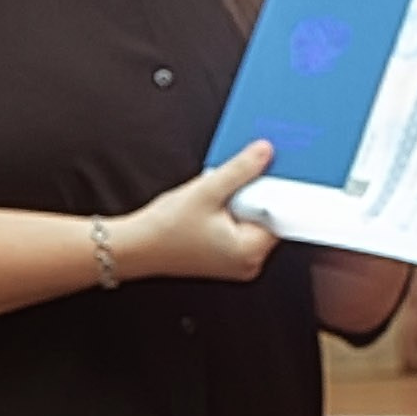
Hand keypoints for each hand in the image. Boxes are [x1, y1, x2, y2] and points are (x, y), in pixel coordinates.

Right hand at [118, 140, 276, 283]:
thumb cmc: (165, 229)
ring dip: (241, 203)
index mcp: (251, 252)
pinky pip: (240, 230)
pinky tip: (214, 205)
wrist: (135, 248)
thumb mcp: (207, 191)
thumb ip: (241, 169)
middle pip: (268, 218)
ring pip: (253, 222)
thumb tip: (266, 152)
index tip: (272, 169)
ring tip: (218, 195)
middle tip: (237, 178)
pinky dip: (232, 214)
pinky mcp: (226, 259)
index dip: (275, 190)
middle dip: (255, 194)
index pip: (281, 215)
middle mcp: (249, 263)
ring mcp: (238, 263)